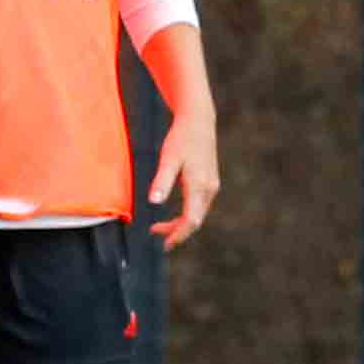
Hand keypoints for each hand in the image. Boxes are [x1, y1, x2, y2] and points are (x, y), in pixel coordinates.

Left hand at [149, 109, 221, 249]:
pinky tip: (174, 212)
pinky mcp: (209, 181)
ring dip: (180, 223)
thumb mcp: (169, 158)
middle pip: (195, 220)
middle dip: (176, 231)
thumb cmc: (182, 138)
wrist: (198, 120)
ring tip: (160, 226)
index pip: (191, 220)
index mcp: (199, 186)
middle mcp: (209, 189)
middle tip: (155, 233)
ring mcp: (211, 185)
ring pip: (198, 214)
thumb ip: (162, 181)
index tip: (164, 244)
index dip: (178, 235)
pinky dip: (187, 214)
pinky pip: (199, 205)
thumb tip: (153, 202)